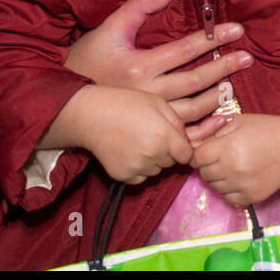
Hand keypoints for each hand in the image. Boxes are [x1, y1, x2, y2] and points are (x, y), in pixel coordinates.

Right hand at [46, 85, 192, 184]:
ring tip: (139, 142)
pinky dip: (139, 168)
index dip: (184, 149)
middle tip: (153, 136)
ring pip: (157, 170)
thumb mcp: (159, 103)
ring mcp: (137, 167)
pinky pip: (140, 177)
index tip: (177, 142)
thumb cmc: (126, 104)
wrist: (91, 116)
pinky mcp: (123, 176)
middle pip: (172, 162)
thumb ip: (178, 122)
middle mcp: (153, 155)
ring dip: (154, 161)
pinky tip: (129, 152)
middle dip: (168, 152)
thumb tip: (188, 140)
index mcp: (165, 136)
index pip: (188, 155)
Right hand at [64, 0, 251, 129]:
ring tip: (235, 85)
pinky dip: (205, 128)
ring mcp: (148, 117)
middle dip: (224, 67)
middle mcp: (147, 94)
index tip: (238, 30)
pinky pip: (183, 135)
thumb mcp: (108, 29)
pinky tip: (222, 117)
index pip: (185, 49)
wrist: (63, 102)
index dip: (214, 38)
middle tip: (248, 57)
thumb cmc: (86, 61)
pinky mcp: (147, 134)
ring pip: (192, 110)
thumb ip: (137, 7)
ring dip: (217, 97)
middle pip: (194, 80)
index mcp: (139, 67)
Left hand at [191, 113, 279, 206]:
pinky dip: (230, 189)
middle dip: (209, 165)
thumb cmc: (270, 129)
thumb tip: (198, 145)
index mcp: (228, 147)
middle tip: (223, 156)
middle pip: (204, 173)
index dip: (199, 153)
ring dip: (219, 178)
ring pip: (215, 187)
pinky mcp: (251, 197)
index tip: (208, 150)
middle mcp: (232, 169)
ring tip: (234, 166)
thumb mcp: (242, 121)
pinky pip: (228, 197)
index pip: (197, 158)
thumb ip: (217, 132)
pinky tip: (241, 178)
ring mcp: (242, 186)